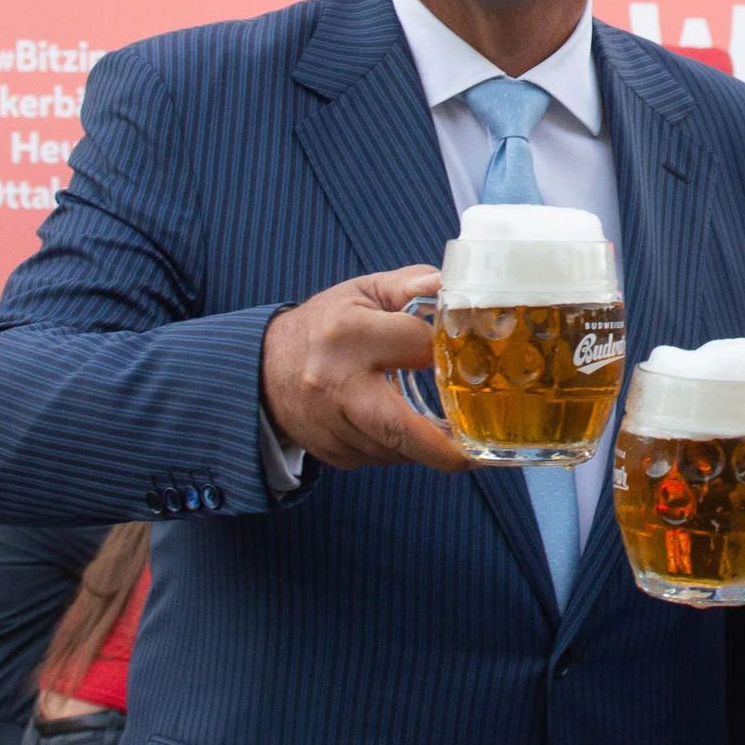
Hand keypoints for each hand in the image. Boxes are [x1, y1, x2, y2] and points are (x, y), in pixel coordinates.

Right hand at [258, 265, 466, 471]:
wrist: (263, 365)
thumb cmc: (326, 324)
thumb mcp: (365, 292)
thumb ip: (413, 286)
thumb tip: (455, 287)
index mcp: (349, 334)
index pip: (419, 347)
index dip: (449, 351)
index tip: (471, 356)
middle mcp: (335, 384)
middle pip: (399, 428)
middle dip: (447, 448)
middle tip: (480, 451)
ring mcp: (328, 424)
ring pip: (395, 449)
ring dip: (425, 442)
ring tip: (448, 430)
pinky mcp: (330, 452)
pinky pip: (378, 458)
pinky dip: (400, 448)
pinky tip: (407, 428)